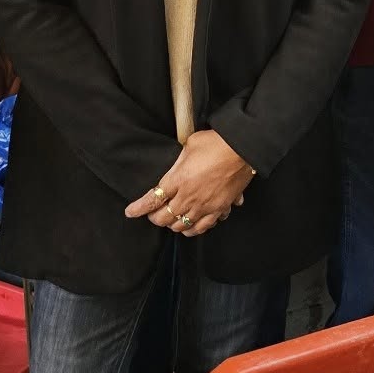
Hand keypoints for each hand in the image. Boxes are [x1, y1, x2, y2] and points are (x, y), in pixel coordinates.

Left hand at [124, 130, 254, 236]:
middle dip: (154, 218)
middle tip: (153, 213)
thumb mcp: (190, 144)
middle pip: (163, 218)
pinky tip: (191, 227)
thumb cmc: (217, 143)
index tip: (130, 212)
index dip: (138, 208)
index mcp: (177, 180)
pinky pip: (203, 227)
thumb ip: (179, 159)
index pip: (152, 200)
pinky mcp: (218, 209)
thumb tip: (177, 164)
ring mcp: (204, 206)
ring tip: (171, 220)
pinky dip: (194, 229)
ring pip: (181, 226)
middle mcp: (188, 197)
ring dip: (173, 225)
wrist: (243, 149)